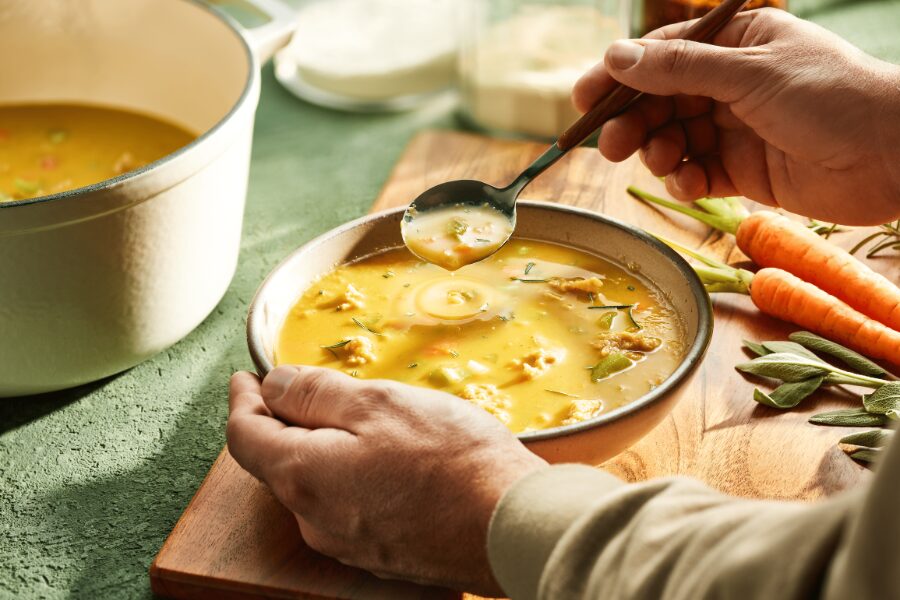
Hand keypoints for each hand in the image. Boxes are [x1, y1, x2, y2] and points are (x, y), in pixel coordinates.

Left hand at [227, 366, 545, 594]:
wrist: (510, 525)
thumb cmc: (450, 460)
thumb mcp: (377, 404)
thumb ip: (315, 393)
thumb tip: (274, 384)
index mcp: (304, 476)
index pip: (245, 436)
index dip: (243, 400)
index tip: (246, 379)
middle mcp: (315, 520)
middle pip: (279, 462)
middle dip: (288, 421)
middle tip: (313, 388)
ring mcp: (348, 543)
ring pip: (316, 484)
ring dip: (325, 447)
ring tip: (366, 419)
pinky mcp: (380, 553)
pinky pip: (347, 505)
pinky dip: (351, 474)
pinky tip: (390, 458)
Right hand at [573, 8, 899, 224]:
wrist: (893, 156)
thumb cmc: (831, 97)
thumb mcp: (749, 73)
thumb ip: (679, 69)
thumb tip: (615, 57)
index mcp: (734, 45)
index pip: (661, 57)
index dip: (618, 78)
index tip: (582, 100)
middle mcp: (730, 84)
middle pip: (659, 102)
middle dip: (633, 122)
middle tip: (609, 145)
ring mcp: (735, 128)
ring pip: (673, 139)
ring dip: (658, 153)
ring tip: (664, 161)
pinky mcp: (743, 170)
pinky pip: (697, 173)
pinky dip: (686, 180)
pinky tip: (691, 183)